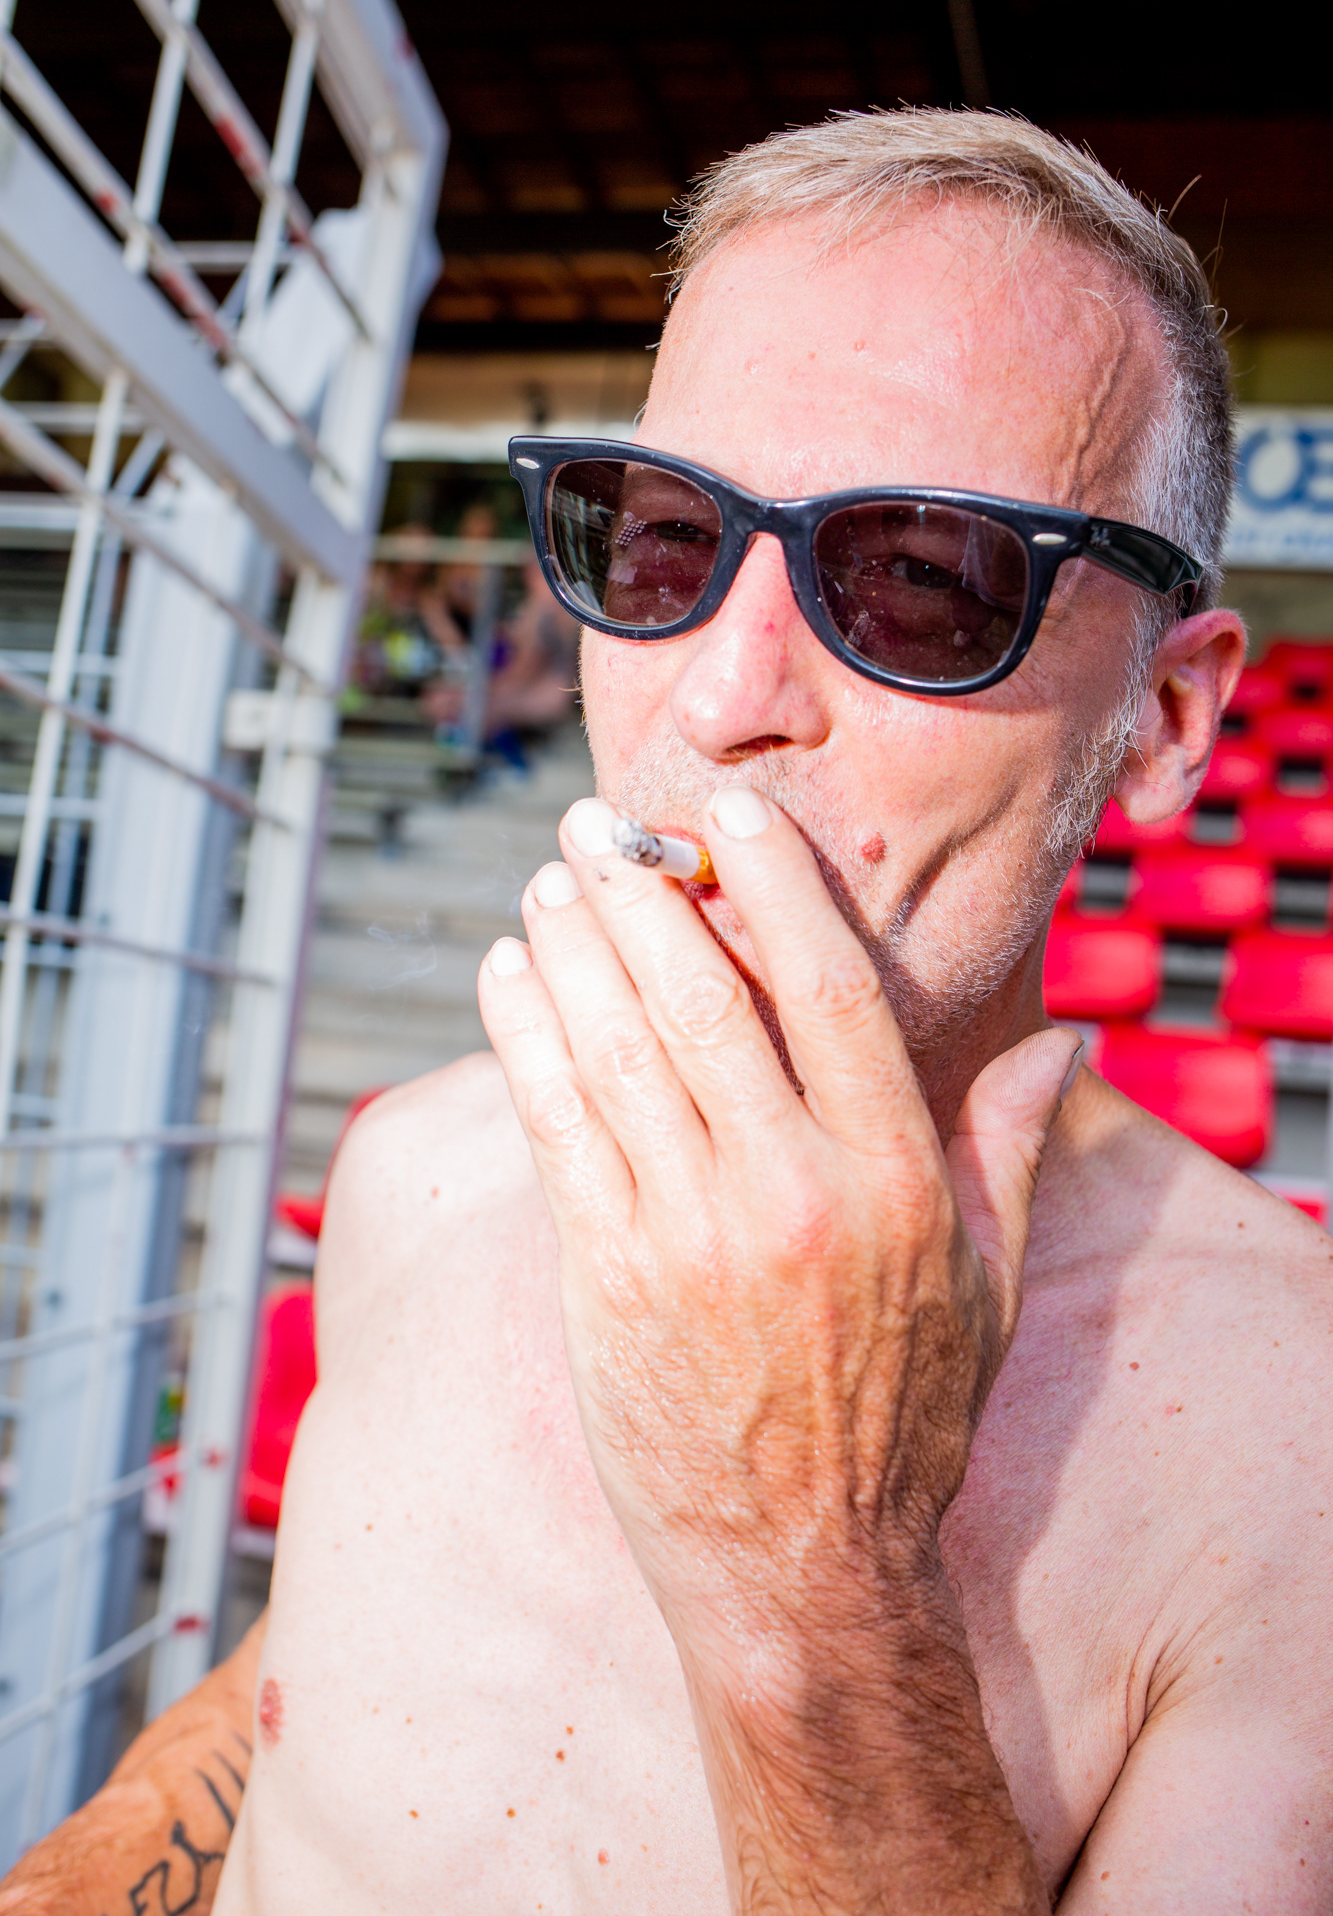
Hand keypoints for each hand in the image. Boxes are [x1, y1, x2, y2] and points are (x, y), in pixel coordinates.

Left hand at [479, 787, 1080, 1649]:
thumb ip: (1012, 1153)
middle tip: (596, 826)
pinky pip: (555, 1124)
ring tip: (546, 882)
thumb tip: (1062, 1047)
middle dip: (639, 891)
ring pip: (616, 1045)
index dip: (774, 884)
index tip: (729, 816)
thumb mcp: (987, 1286)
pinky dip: (524, 1036)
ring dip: (570, 945)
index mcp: (892, 1173)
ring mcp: (689, 1232)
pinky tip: (505, 978)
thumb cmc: (901, 1421)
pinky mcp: (607, 1278)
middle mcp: (791, 1188)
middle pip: (701, 995)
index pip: (828, 986)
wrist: (803, 1568)